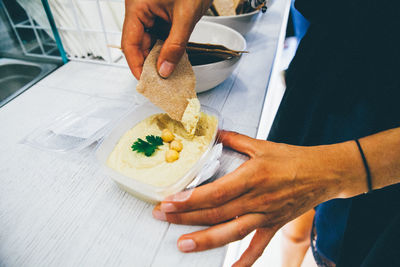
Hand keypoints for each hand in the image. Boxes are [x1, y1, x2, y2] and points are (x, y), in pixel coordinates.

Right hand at [122, 0, 211, 78]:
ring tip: (167, 72)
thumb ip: (175, 45)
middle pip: (138, 43)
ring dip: (158, 56)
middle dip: (148, 62)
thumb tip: (165, 69)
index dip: (136, 65)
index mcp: (137, 7)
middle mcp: (140, 9)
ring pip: (149, 40)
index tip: (145, 80)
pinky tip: (173, 58)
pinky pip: (159, 34)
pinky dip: (166, 47)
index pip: (129, 43)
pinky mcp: (161, 13)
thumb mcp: (185, 17)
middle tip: (159, 80)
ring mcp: (150, 11)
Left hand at [153, 131, 365, 265]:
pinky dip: (244, 262)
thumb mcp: (262, 144)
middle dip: (186, 216)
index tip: (169, 201)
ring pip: (231, 232)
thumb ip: (235, 139)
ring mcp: (265, 215)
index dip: (190, 198)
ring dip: (205, 240)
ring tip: (182, 245)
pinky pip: (258, 247)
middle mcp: (256, 199)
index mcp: (252, 176)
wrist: (323, 173)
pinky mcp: (273, 225)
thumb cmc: (292, 158)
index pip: (215, 191)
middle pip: (216, 212)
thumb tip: (214, 132)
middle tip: (162, 218)